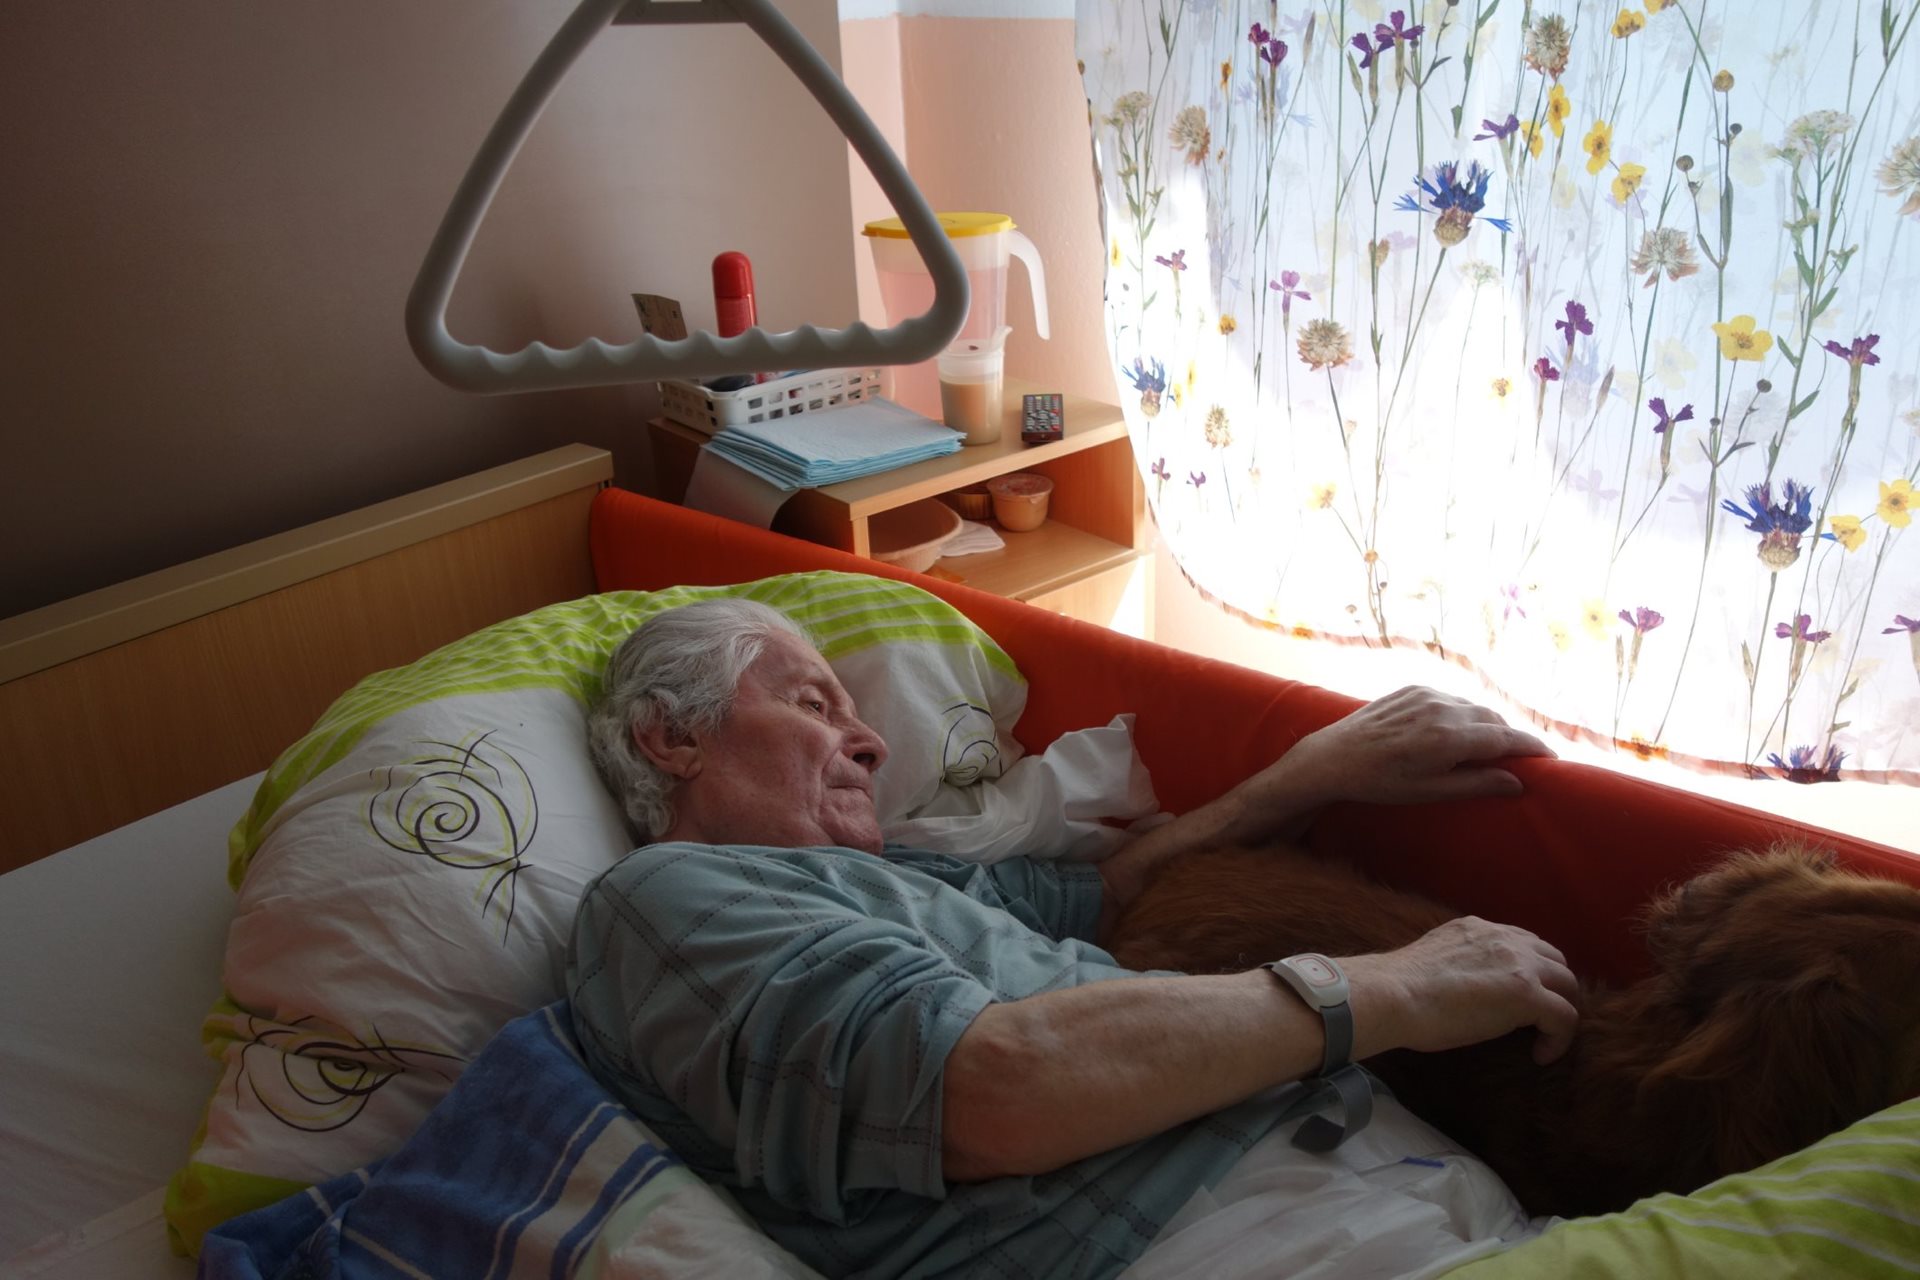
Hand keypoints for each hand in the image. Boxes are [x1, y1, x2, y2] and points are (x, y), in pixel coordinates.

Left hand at [1278, 685, 1554, 809]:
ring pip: (1472, 706)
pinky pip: (1449, 698)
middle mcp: (1442, 709)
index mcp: (1450, 738)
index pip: (1507, 738)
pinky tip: (1455, 730)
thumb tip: (1519, 782)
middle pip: (1494, 719)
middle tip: (1519, 757)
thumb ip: (1477, 784)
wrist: (1333, 757)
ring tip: (1489, 746)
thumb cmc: (1381, 782)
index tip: (1552, 757)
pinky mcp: (1411, 688)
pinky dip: (1461, 712)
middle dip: (1509, 737)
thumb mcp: (1431, 791)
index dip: (1533, 747)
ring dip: (1485, 724)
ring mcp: (1426, 695)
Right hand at [1344, 916, 1579, 1064]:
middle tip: (1542, 1018)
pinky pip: (1565, 1017)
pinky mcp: (1527, 995)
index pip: (1524, 942)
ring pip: (1567, 984)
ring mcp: (1519, 965)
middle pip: (1555, 959)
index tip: (1522, 997)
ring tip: (1546, 1036)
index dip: (1532, 971)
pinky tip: (1541, 1056)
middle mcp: (1504, 938)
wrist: (1393, 995)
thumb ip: (1459, 961)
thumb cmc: (1400, 987)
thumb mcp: (1436, 957)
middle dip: (1555, 988)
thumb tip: (1462, 985)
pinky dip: (1559, 1039)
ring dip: (1562, 1010)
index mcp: (1478, 928)